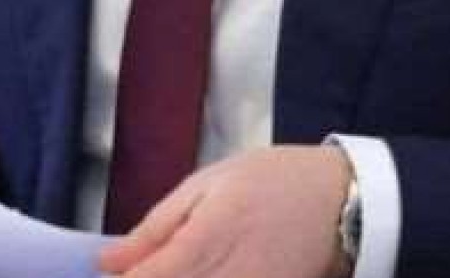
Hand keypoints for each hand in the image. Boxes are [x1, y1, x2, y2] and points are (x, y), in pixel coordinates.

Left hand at [98, 145, 352, 277]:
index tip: (109, 275)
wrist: (342, 201)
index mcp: (206, 238)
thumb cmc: (272, 181)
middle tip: (135, 273)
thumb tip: (108, 261)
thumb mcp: (208, 183)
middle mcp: (227, 277)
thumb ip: (156, 226)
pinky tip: (195, 277)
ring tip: (169, 271)